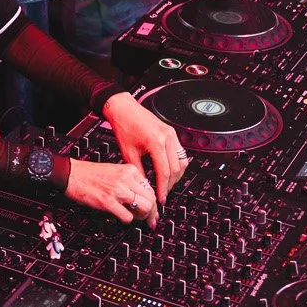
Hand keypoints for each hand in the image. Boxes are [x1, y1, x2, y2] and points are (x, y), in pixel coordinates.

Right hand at [64, 158, 159, 225]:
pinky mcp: (108, 202)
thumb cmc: (90, 174)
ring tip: (137, 219)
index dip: (153, 202)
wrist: (71, 174)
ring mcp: (118, 190)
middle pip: (151, 199)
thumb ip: (130, 181)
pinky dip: (128, 220)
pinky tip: (122, 217)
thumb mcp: (115, 171)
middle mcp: (126, 179)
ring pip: (145, 208)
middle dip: (152, 213)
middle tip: (150, 220)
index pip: (150, 189)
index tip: (153, 211)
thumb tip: (142, 197)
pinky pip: (128, 216)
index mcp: (129, 170)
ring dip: (142, 217)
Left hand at [101, 92, 186, 207]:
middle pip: (176, 169)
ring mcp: (172, 134)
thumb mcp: (128, 153)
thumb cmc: (124, 126)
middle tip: (163, 193)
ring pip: (182, 162)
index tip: (160, 198)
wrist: (124, 109)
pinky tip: (169, 171)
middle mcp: (167, 137)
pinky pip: (181, 153)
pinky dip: (177, 164)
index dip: (163, 188)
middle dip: (170, 184)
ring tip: (166, 184)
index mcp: (156, 142)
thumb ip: (138, 172)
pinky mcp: (172, 132)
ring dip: (176, 175)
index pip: (164, 172)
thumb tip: (144, 187)